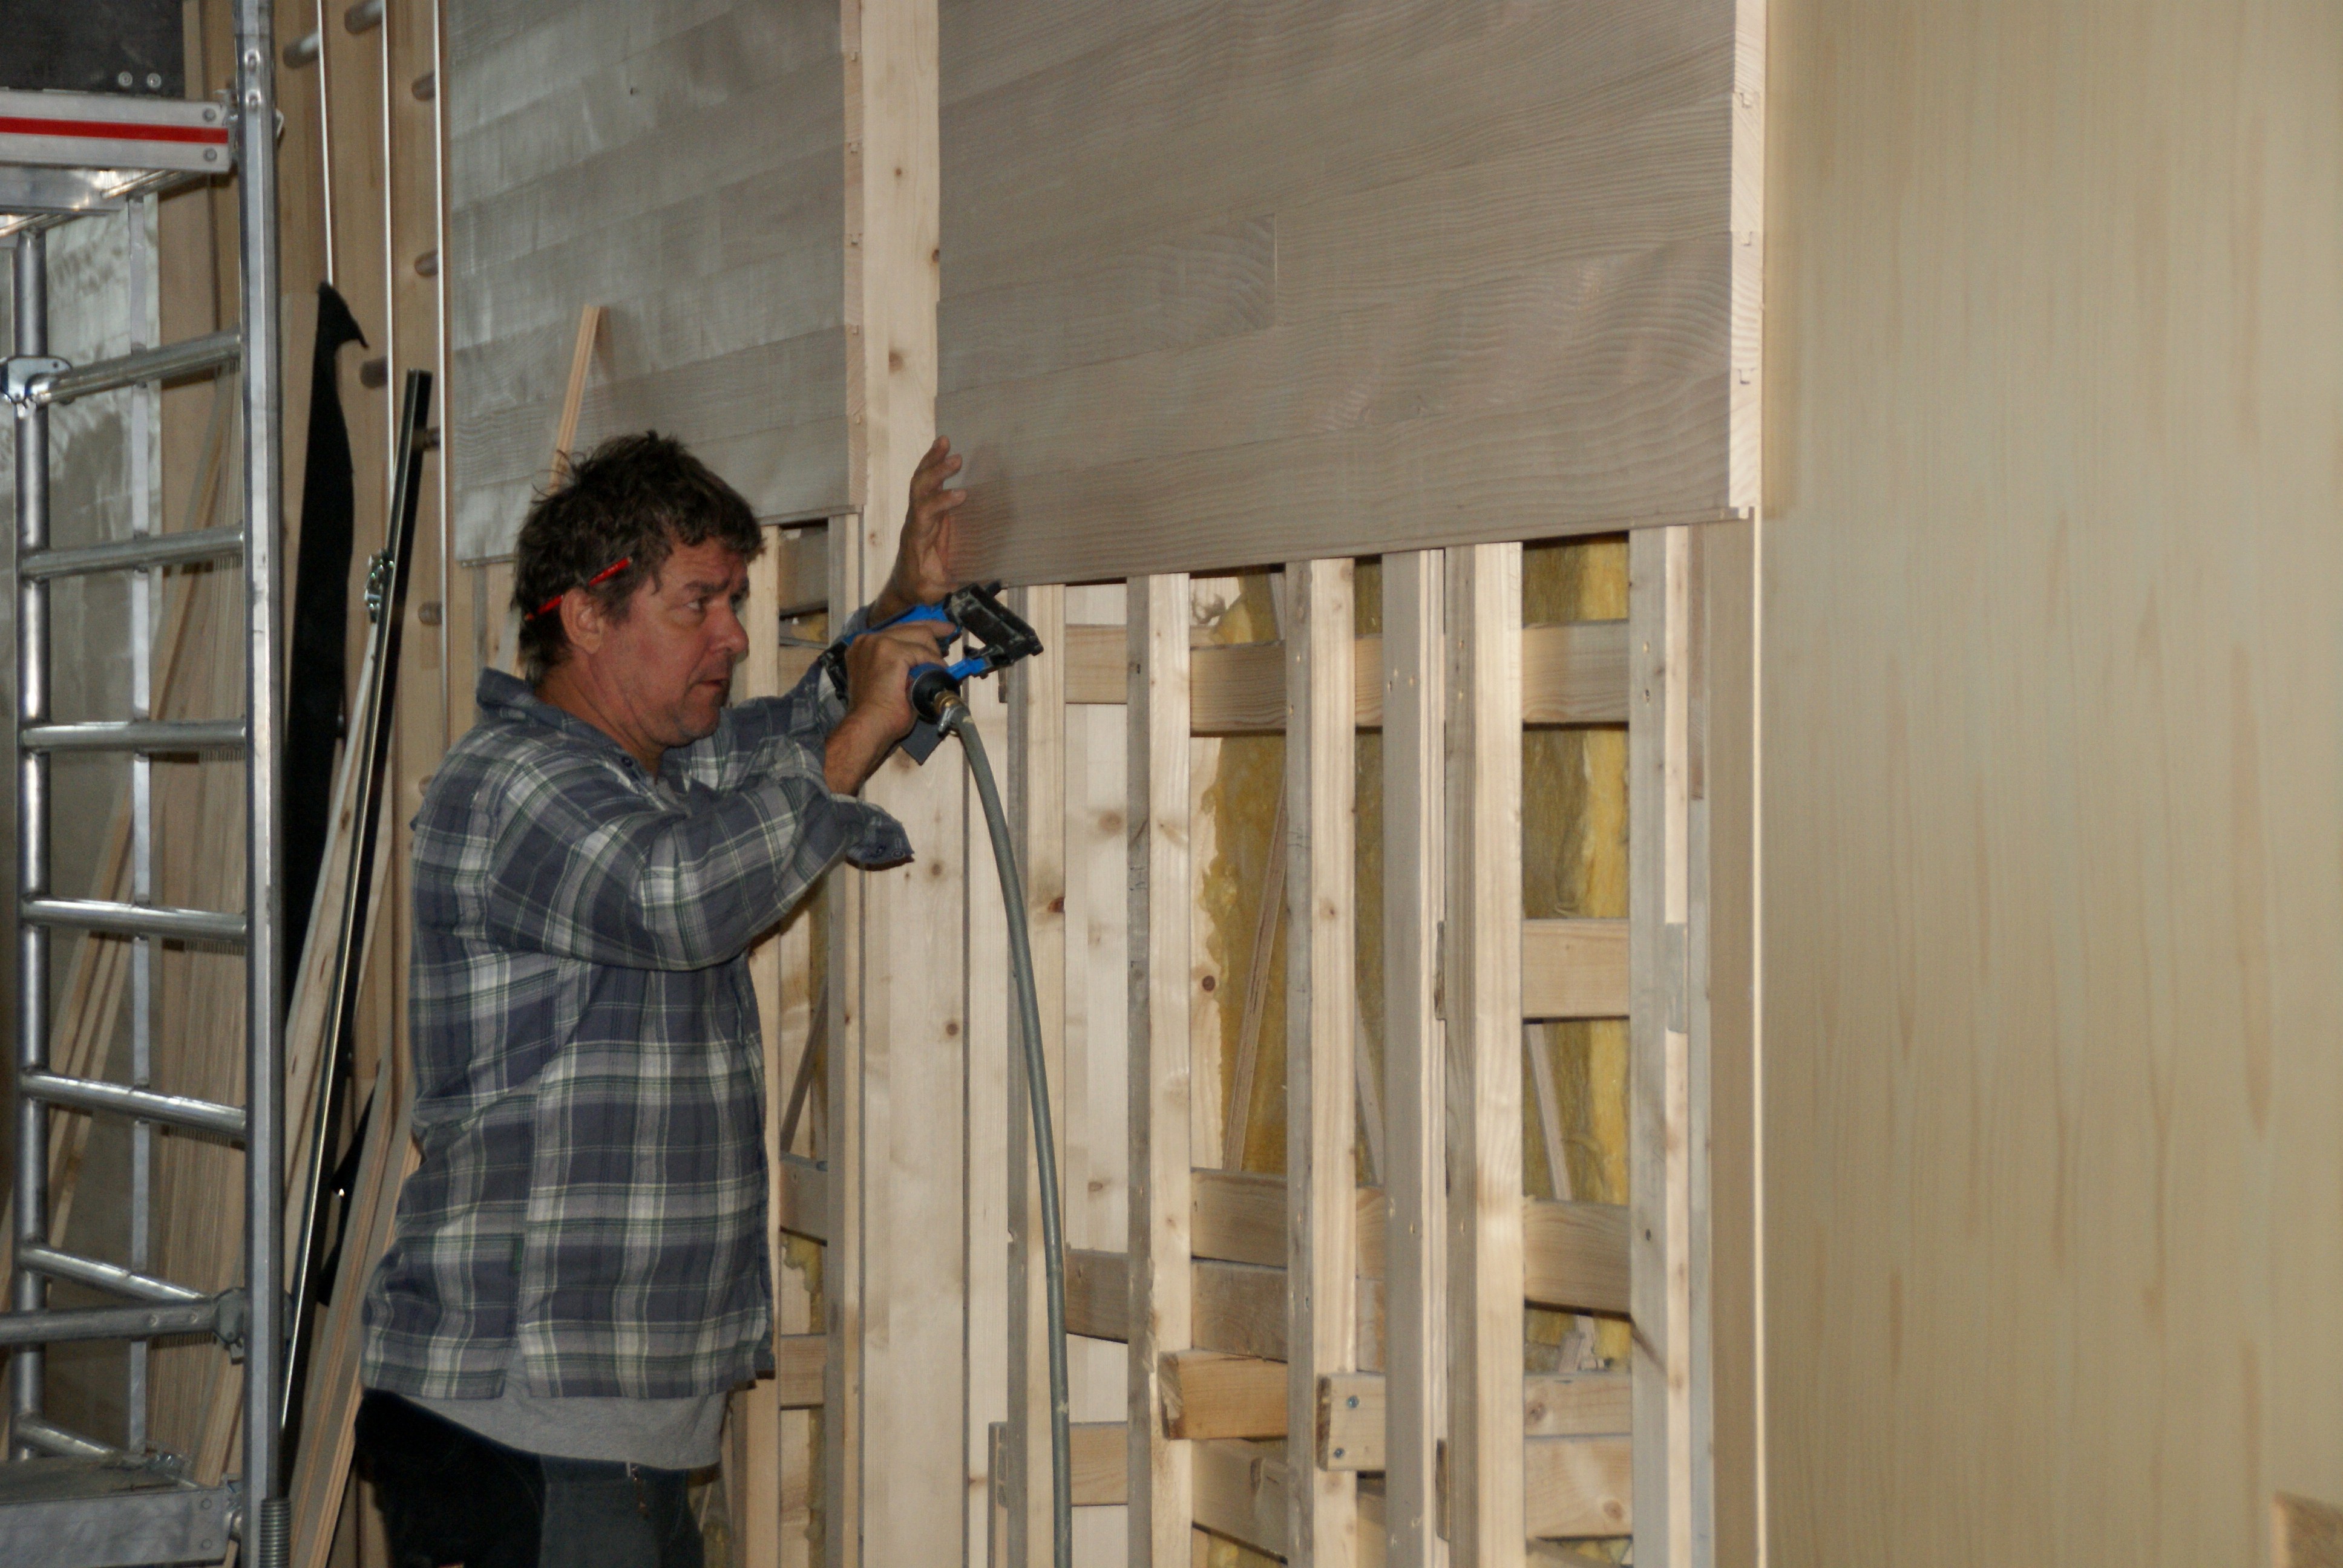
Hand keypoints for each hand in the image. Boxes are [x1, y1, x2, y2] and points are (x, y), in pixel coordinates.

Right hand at [824, 620, 951, 793]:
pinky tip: (937, 674)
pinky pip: (923, 653)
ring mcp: (878, 643)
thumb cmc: (878, 713)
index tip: (940, 628)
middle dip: (934, 630)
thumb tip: (925, 661)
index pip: (898, 628)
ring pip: (920, 636)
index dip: (922, 627)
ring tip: (939, 670)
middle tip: (950, 631)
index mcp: (864, 646)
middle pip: (910, 626)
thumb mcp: (887, 678)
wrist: (869, 726)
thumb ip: (900, 664)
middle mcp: (868, 640)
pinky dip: (933, 663)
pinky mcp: (891, 652)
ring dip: (933, 654)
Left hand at [868, 436, 965, 625]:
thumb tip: (976, 590)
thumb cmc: (920, 587)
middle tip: (957, 459)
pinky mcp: (926, 509)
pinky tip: (942, 445)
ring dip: (932, 461)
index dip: (941, 502)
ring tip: (945, 441)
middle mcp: (915, 521)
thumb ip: (951, 590)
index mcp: (916, 539)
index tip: (962, 494)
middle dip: (936, 473)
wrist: (905, 583)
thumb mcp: (933, 594)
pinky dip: (933, 462)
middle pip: (919, 490)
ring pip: (920, 481)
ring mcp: (919, 513)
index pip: (925, 514)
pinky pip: (927, 481)